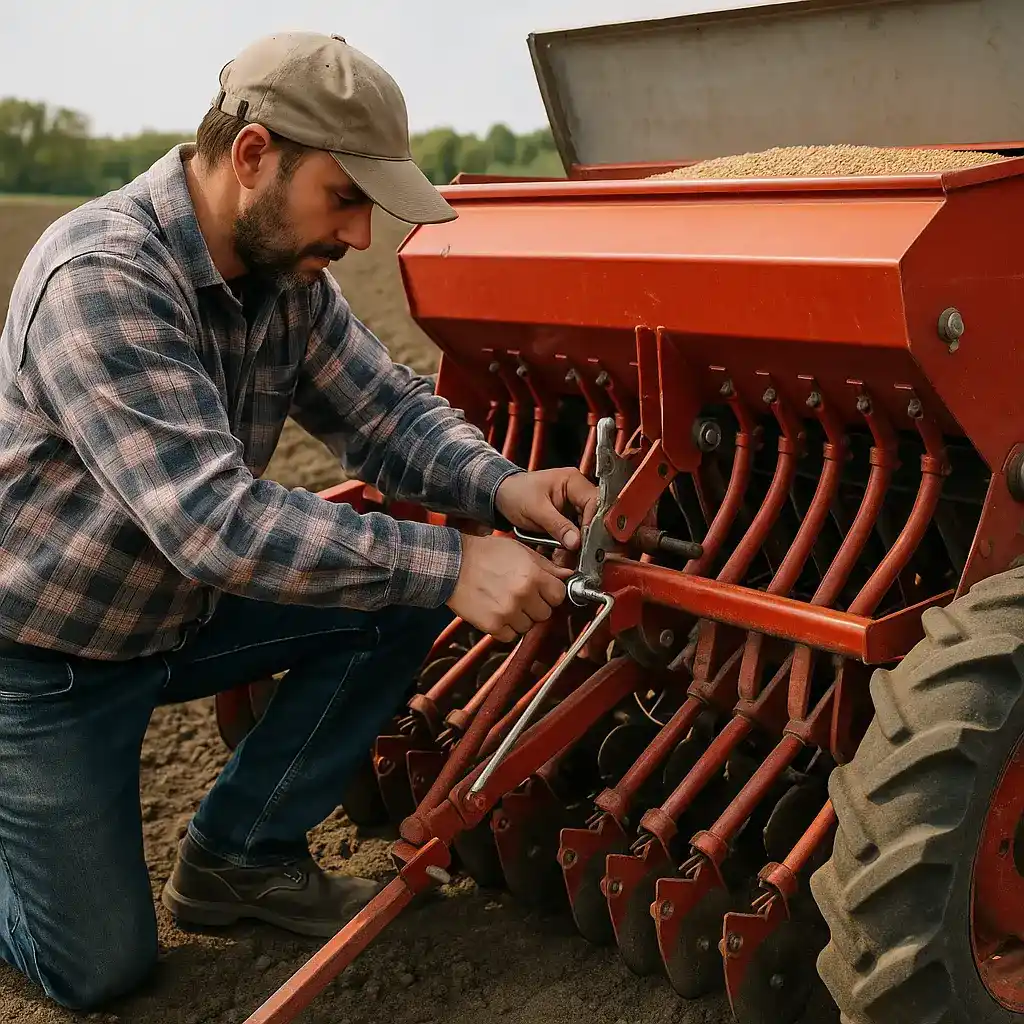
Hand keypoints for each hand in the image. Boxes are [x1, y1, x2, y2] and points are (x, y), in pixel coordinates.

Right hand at [446, 533, 573, 641]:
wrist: (452, 564)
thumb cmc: (483, 554)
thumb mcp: (519, 550)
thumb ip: (546, 565)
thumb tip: (566, 575)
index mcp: (532, 575)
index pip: (559, 595)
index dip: (552, 593)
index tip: (544, 592)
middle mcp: (522, 595)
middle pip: (545, 613)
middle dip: (536, 606)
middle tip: (521, 596)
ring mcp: (508, 612)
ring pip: (528, 626)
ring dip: (520, 618)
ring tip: (506, 602)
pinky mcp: (493, 625)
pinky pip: (510, 636)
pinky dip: (506, 628)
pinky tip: (497, 612)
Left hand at [495, 468, 598, 550]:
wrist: (501, 496)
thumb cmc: (515, 493)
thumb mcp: (536, 510)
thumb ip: (557, 525)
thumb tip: (576, 542)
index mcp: (573, 481)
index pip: (594, 502)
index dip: (592, 523)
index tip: (585, 540)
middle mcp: (577, 492)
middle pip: (593, 517)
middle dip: (584, 537)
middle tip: (577, 553)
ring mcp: (573, 505)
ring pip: (584, 528)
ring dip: (576, 543)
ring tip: (565, 556)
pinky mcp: (567, 517)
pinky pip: (574, 533)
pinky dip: (568, 544)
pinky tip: (561, 553)